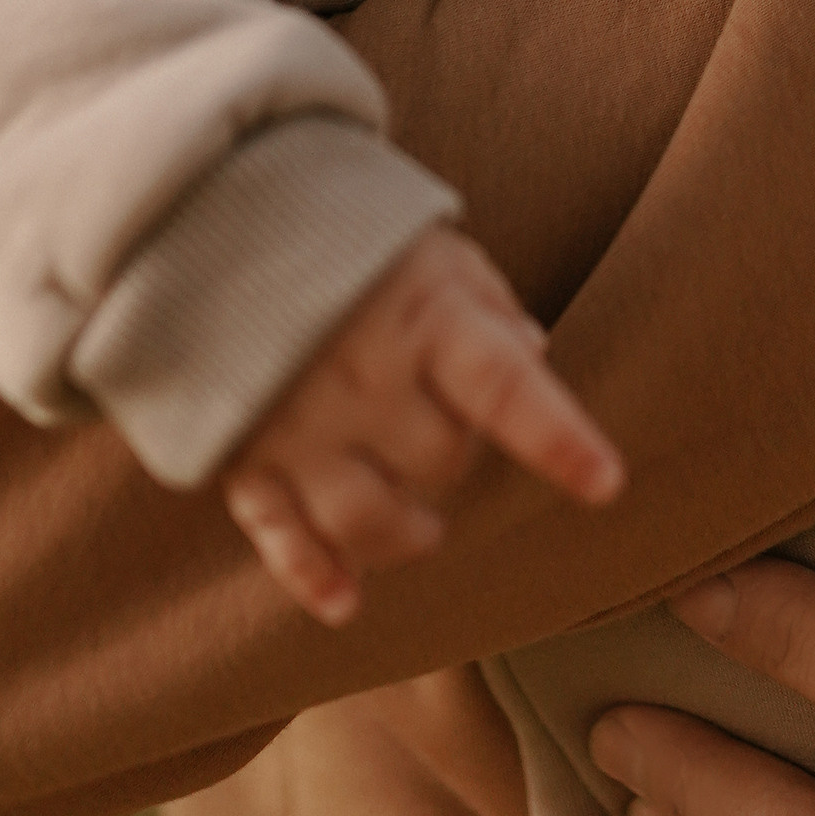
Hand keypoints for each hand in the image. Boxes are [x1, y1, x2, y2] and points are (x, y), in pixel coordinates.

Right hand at [220, 222, 623, 624]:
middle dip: (457, 460)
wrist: (208, 213)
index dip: (558, 438)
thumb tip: (536, 358)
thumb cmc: (345, 233)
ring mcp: (297, 421)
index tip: (606, 483)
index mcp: (422, 317)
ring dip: (406, 537)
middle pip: (439, 462)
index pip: (505, 388)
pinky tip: (346, 601)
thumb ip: (486, 304)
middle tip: (449, 436)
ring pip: (366, 518)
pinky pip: (279, 532)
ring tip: (424, 529)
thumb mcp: (431, 245)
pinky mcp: (242, 451)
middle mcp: (361, 377)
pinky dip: (312, 574)